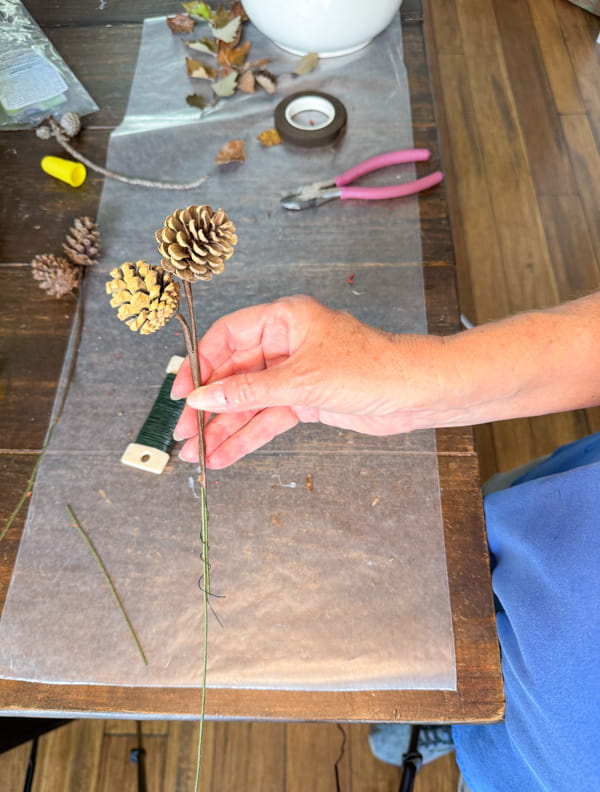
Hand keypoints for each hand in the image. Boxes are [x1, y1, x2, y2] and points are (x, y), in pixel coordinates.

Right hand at [172, 295, 444, 467]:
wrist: (415, 394)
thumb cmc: (372, 368)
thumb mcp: (302, 380)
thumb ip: (249, 392)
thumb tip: (204, 398)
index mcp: (284, 319)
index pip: (227, 338)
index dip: (200, 365)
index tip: (181, 393)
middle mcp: (286, 344)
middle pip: (234, 375)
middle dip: (209, 406)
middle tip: (185, 432)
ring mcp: (295, 374)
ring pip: (249, 402)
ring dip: (224, 428)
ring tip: (198, 453)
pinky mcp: (306, 400)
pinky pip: (268, 419)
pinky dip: (248, 437)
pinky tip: (225, 455)